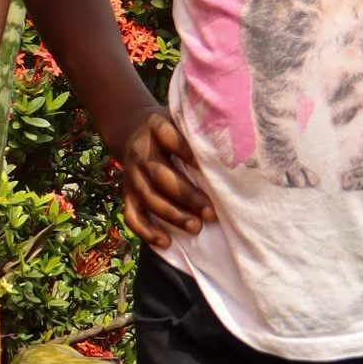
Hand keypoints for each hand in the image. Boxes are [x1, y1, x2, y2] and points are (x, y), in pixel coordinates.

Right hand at [119, 110, 215, 250]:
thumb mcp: (181, 121)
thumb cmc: (172, 131)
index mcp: (155, 128)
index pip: (166, 134)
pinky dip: (146, 231)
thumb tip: (236, 146)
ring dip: (173, 215)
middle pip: (160, 175)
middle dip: (186, 196)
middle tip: (210, 213)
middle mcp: (141, 151)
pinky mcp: (126, 193)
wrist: (133, 131)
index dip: (183, 148)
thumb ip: (199, 130)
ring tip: (196, 227)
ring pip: (149, 198)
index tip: (203, 165)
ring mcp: (131, 174)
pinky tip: (166, 242)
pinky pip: (131, 215)